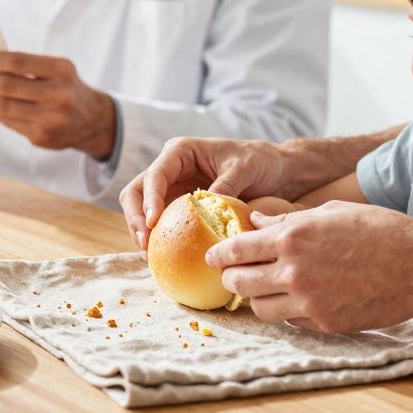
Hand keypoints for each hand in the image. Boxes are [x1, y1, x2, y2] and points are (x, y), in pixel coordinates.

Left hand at [0, 52, 115, 157]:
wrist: (91, 120)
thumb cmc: (65, 88)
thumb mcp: (56, 70)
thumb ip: (26, 67)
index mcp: (62, 70)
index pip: (18, 62)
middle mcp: (59, 95)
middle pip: (7, 86)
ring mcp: (51, 119)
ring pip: (4, 108)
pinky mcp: (42, 137)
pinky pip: (8, 122)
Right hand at [119, 137, 292, 249]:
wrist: (277, 169)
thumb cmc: (260, 161)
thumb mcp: (245, 169)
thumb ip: (224, 187)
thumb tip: (206, 210)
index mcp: (181, 152)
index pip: (155, 175)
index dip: (149, 199)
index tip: (153, 222)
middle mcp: (171, 170)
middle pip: (136, 192)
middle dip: (135, 217)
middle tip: (145, 244)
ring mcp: (174, 190)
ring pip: (142, 210)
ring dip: (142, 232)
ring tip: (150, 256)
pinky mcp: (181, 209)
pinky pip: (163, 225)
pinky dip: (159, 240)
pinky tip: (164, 259)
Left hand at [205, 202, 412, 332]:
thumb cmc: (381, 230)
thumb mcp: (332, 211)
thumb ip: (289, 218)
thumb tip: (257, 220)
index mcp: (293, 238)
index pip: (237, 249)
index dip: (219, 253)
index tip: (211, 255)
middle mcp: (294, 272)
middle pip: (240, 281)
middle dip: (231, 277)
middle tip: (232, 273)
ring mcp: (308, 302)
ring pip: (260, 308)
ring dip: (256, 297)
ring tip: (262, 288)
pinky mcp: (324, 323)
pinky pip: (290, 320)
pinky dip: (285, 310)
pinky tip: (294, 299)